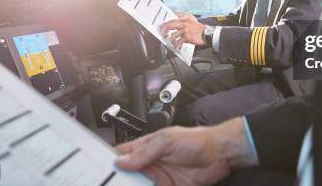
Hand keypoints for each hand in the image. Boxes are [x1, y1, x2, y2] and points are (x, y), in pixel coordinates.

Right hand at [115, 118, 256, 185]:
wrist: (220, 154)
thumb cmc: (197, 140)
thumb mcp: (167, 140)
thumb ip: (145, 152)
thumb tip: (122, 161)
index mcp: (147, 147)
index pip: (122, 154)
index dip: (111, 161)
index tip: (101, 171)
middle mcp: (151, 164)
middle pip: (127, 175)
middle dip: (118, 181)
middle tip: (111, 184)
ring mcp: (159, 179)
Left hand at [161, 12, 205, 46]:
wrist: (206, 34)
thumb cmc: (199, 27)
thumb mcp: (192, 18)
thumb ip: (184, 15)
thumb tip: (176, 14)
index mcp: (184, 20)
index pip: (172, 20)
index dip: (165, 24)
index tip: (161, 27)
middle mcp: (183, 25)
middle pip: (170, 26)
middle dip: (164, 31)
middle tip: (163, 34)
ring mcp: (185, 32)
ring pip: (173, 36)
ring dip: (171, 40)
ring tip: (172, 42)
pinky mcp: (187, 38)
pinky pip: (178, 42)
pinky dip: (177, 45)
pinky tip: (177, 47)